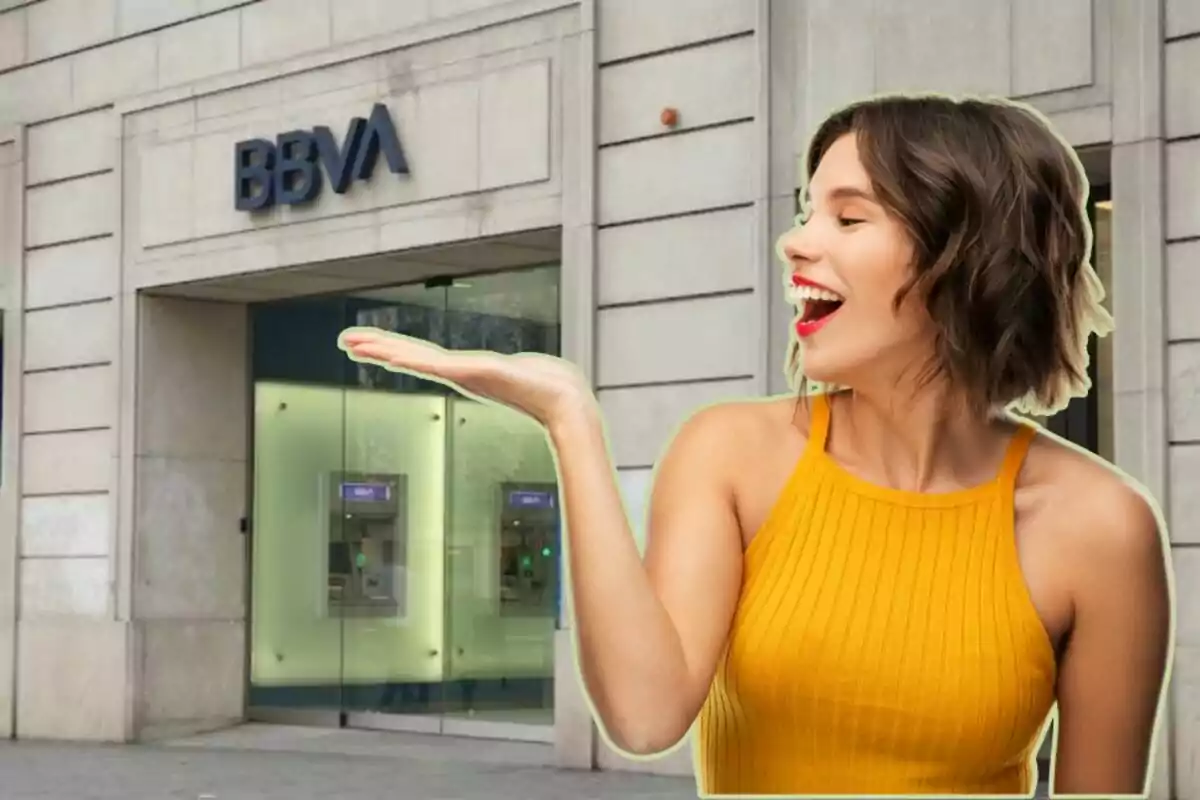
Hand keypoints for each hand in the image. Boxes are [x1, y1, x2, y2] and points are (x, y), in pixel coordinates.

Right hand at [338, 327, 596, 428]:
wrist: (565, 402)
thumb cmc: (554, 387)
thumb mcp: (529, 371)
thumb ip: (524, 370)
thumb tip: (536, 371)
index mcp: (470, 371)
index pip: (425, 357)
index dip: (398, 349)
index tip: (372, 344)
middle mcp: (461, 374)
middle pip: (410, 356)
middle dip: (377, 348)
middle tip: (345, 341)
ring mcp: (463, 374)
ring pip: (414, 359)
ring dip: (382, 349)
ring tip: (352, 343)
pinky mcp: (470, 373)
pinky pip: (431, 364)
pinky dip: (408, 358)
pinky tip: (387, 354)